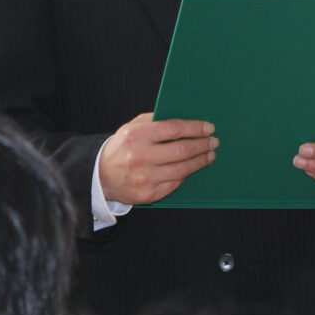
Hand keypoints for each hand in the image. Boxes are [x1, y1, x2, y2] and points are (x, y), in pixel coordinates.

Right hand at [98, 113, 217, 205]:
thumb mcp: (132, 128)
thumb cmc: (121, 148)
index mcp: (136, 136)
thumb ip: (155, 121)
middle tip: (213, 142)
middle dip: (202, 145)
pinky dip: (186, 175)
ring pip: (182, 169)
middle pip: (182, 150)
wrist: (100, 176)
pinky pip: (175, 183)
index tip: (208, 128)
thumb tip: (186, 121)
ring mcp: (144, 178)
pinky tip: (192, 168)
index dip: (195, 128)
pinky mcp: (148, 194)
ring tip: (209, 155)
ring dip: (200, 161)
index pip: (174, 129)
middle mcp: (140, 157)